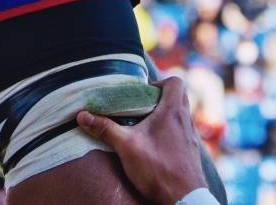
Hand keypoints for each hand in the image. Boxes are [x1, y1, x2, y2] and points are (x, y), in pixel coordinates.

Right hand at [75, 76, 206, 204]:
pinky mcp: (192, 152)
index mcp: (173, 112)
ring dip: (166, 116)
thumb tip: (83, 116)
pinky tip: (157, 146)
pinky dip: (171, 133)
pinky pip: (183, 133)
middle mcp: (186, 121)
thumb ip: (105, 129)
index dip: (160, 82)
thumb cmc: (158, 169)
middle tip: (141, 107)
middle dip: (160, 98)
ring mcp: (192, 137)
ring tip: (146, 127)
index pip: (175, 81)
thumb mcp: (126, 147)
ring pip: (181, 116)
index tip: (143, 93)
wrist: (183, 199)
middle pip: (179, 96)